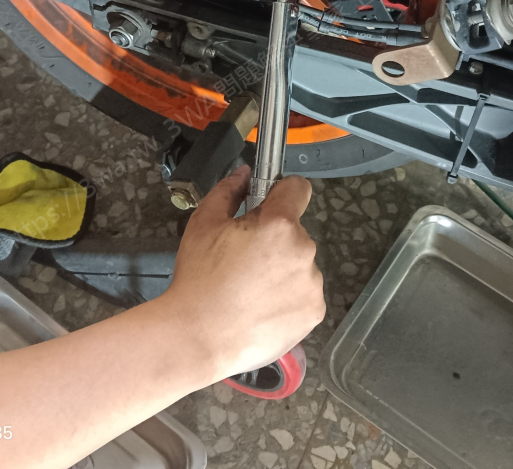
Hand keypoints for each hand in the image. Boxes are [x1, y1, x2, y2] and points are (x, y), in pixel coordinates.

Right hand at [158, 166, 324, 380]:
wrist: (199, 337)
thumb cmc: (199, 280)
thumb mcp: (203, 224)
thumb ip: (228, 191)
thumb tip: (244, 175)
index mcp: (279, 224)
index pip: (298, 188)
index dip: (281, 193)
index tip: (268, 204)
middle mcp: (303, 251)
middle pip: (294, 232)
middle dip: (274, 239)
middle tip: (243, 258)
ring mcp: (312, 284)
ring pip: (299, 264)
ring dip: (282, 269)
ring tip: (249, 289)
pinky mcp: (314, 312)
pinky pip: (304, 293)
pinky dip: (287, 298)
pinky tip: (260, 308)